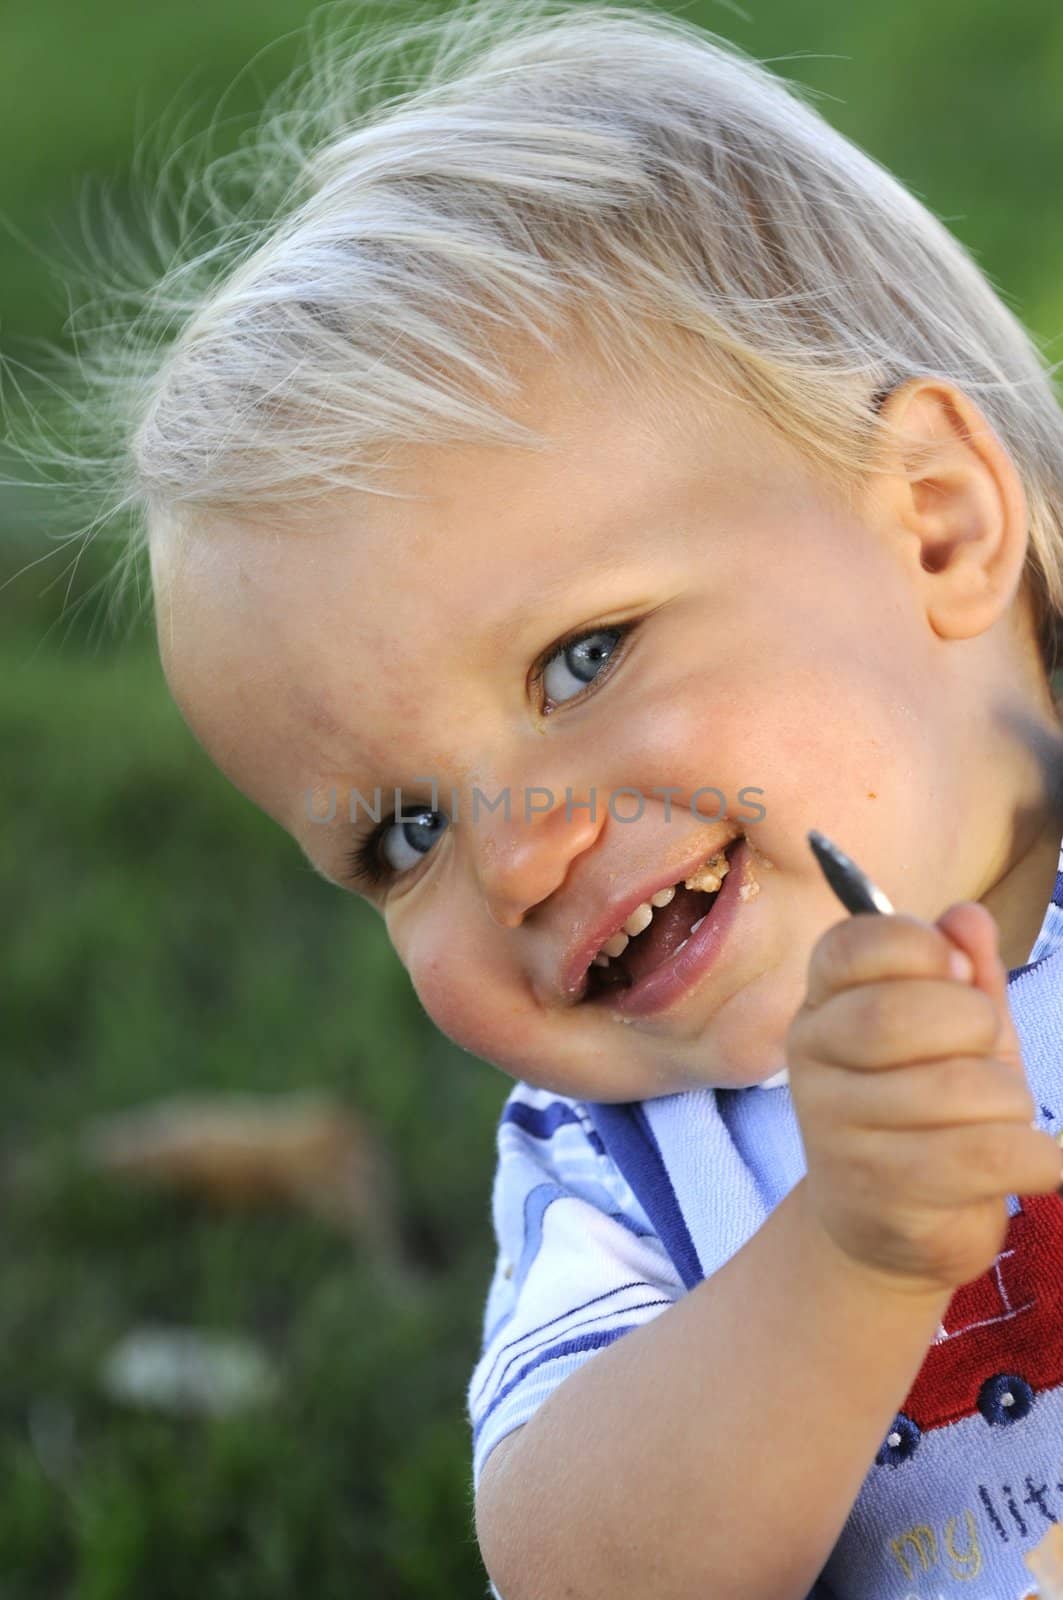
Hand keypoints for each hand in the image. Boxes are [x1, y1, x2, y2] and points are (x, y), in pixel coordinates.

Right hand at [786, 900, 1062, 1297]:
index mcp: (823, 1004)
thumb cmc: (927, 1113)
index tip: (957, 974)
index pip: (854, 945)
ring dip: (1010, 1103)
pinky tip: (1035, 1161)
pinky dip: (1037, 1157)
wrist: (889, 1231)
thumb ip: (962, 971)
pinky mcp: (879, 1195)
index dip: (922, 947)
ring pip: (961, 1089)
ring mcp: (836, 1131)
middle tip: (982, 1053)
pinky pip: (986, 1155)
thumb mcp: (950, 1033)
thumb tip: (967, 918)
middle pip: (902, 1014)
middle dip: (975, 1025)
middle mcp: (813, 1060)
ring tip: (996, 1121)